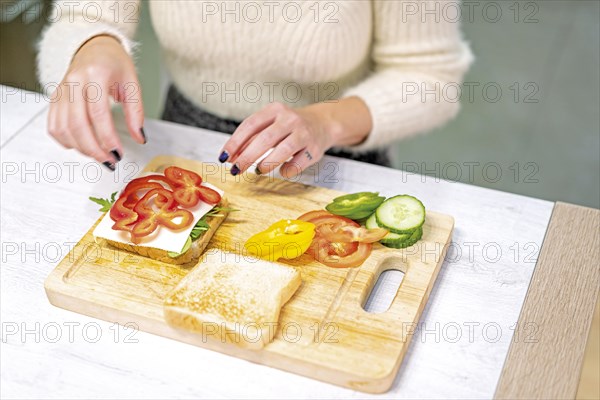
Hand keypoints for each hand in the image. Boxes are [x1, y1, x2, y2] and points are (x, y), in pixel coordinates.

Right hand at [47, 35, 145, 169]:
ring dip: (81, 148)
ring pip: (63, 128)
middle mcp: (73, 82)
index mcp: (95, 75)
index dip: (108, 137)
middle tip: (110, 161)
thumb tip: (139, 138)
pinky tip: (82, 146)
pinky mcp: (54, 99)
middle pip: (77, 124)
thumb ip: (136, 112)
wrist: (94, 48)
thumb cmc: (114, 64)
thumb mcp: (132, 83)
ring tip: (99, 156)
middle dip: (94, 149)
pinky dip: (66, 141)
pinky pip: (53, 126)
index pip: (98, 113)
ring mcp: (61, 91)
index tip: (119, 153)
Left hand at [220, 98, 371, 178]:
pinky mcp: (314, 149)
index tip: (224, 157)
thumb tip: (230, 157)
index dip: (235, 143)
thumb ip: (251, 139)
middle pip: (265, 139)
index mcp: (275, 110)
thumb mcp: (270, 125)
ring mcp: (304, 133)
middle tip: (236, 170)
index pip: (250, 125)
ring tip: (258, 171)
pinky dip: (286, 170)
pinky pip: (297, 164)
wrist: (322, 124)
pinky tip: (282, 171)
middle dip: (247, 157)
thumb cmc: (288, 127)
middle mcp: (290, 119)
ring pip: (283, 151)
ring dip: (266, 164)